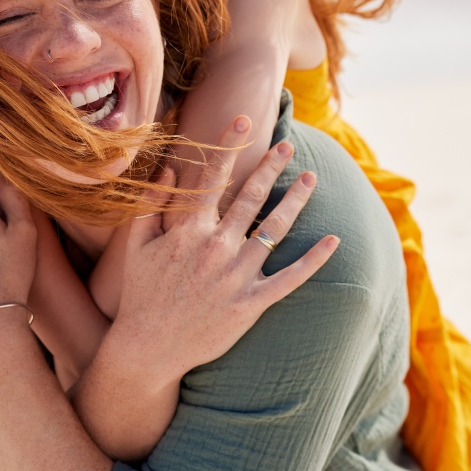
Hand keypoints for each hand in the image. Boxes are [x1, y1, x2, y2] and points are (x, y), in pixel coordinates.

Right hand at [110, 116, 338, 386]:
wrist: (147, 350)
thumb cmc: (141, 296)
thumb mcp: (137, 246)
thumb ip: (152, 205)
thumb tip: (170, 169)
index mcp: (189, 230)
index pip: (214, 178)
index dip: (229, 146)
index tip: (244, 120)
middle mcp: (217, 247)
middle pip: (251, 197)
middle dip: (271, 166)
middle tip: (287, 145)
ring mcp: (237, 276)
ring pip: (275, 228)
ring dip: (295, 199)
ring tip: (311, 177)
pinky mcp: (251, 303)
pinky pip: (290, 278)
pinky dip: (314, 259)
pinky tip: (333, 240)